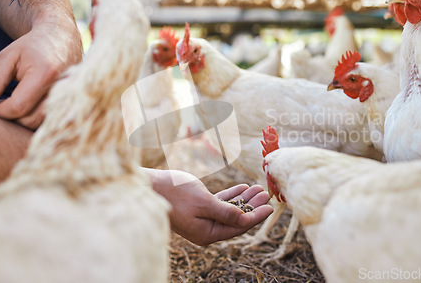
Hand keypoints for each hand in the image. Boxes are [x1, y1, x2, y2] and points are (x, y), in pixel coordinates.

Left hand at [0, 22, 80, 129]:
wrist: (63, 38)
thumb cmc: (33, 46)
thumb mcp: (9, 57)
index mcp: (45, 75)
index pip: (18, 107)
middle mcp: (61, 89)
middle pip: (30, 120)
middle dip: (11, 116)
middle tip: (1, 103)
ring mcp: (70, 97)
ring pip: (40, 123)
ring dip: (23, 119)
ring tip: (14, 103)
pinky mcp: (72, 102)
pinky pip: (49, 119)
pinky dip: (36, 117)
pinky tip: (28, 105)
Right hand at [145, 169, 273, 245]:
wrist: (150, 186)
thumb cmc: (175, 193)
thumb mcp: (204, 202)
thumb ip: (226, 212)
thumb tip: (245, 219)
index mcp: (207, 233)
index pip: (238, 226)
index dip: (255, 216)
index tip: (269, 207)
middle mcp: (206, 229)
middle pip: (236, 218)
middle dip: (252, 206)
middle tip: (266, 194)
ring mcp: (202, 219)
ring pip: (229, 209)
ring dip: (244, 199)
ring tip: (258, 189)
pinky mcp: (198, 208)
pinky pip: (220, 203)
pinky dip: (231, 196)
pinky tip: (242, 188)